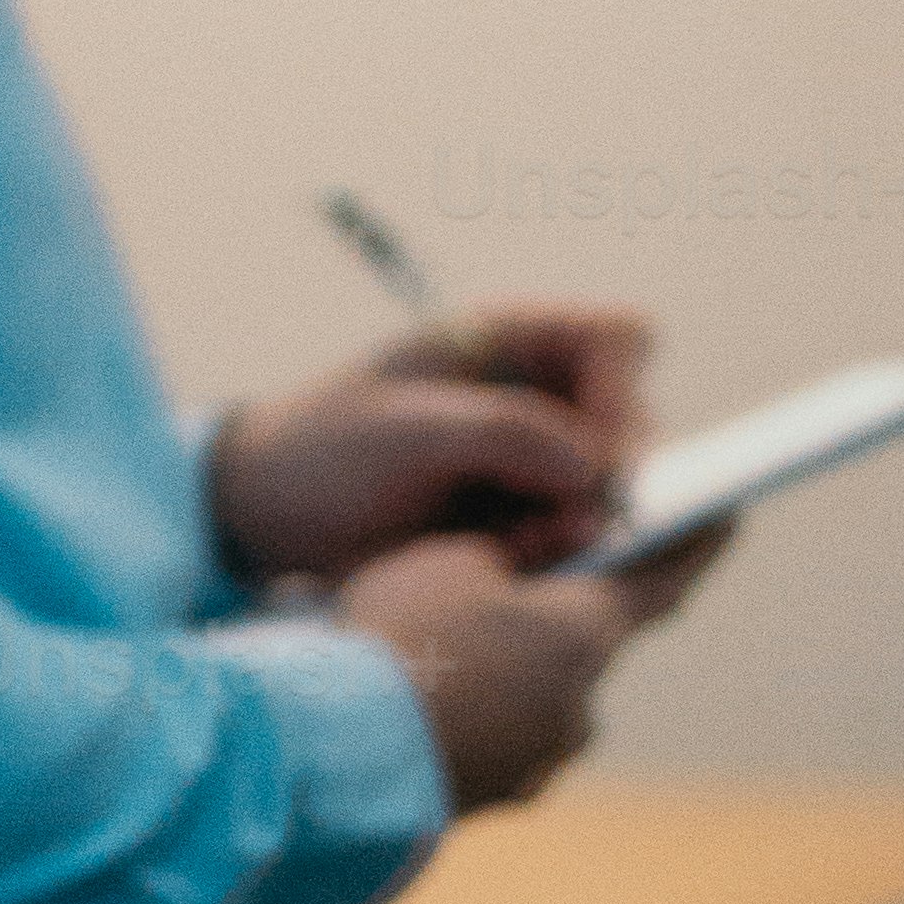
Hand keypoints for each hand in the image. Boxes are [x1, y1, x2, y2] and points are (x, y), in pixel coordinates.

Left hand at [210, 300, 648, 581]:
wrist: (269, 517)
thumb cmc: (321, 450)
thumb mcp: (401, 431)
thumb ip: (500, 432)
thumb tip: (593, 467)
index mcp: (509, 340)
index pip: (619, 340)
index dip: (622, 393)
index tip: (592, 456)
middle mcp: (538, 392)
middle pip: (635, 423)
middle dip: (607, 481)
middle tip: (551, 526)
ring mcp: (538, 456)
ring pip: (616, 488)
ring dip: (583, 524)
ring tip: (516, 549)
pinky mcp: (527, 514)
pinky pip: (583, 533)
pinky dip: (561, 553)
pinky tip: (504, 564)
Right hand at [337, 517, 721, 809]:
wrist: (340, 753)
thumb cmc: (398, 640)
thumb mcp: (444, 557)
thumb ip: (502, 551)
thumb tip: (515, 568)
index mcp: (583, 634)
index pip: (662, 579)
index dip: (695, 542)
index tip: (725, 513)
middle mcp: (580, 705)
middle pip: (583, 638)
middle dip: (552, 607)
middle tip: (502, 574)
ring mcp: (540, 760)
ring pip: (536, 692)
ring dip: (504, 665)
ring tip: (430, 644)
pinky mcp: (499, 795)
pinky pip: (499, 739)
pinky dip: (473, 714)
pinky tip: (416, 699)